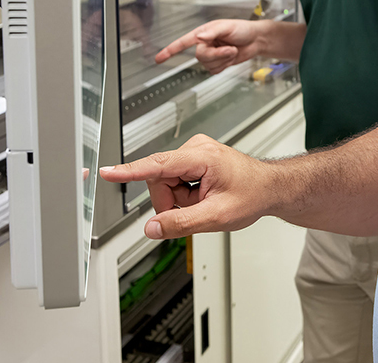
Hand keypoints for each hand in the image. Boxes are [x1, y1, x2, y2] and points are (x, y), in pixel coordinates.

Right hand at [98, 134, 272, 238]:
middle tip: (194, 211)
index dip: (129, 172)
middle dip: (171, 202)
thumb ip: (181, 224)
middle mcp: (195, 149)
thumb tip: (152, 228)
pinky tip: (202, 197)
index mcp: (202, 157)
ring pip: (165, 183)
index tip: (108, 172)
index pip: (157, 166)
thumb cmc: (253, 195)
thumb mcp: (217, 217)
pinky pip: (174, 181)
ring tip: (203, 203)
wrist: (270, 188)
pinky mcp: (193, 160)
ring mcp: (194, 153)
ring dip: (179, 201)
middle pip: (159, 180)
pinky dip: (184, 196)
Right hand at [154, 19, 264, 73]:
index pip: (183, 42)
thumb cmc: (242, 29)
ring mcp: (211, 55)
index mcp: (203, 33)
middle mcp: (205, 44)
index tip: (159, 58)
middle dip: (217, 54)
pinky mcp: (218, 64)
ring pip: (208, 65)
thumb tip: (199, 37)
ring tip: (232, 50)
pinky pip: (215, 71)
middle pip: (200, 56)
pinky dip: (225, 65)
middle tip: (229, 48)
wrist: (255, 40)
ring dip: (223, 59)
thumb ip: (212, 32)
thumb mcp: (226, 27)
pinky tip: (231, 58)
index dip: (170, 50)